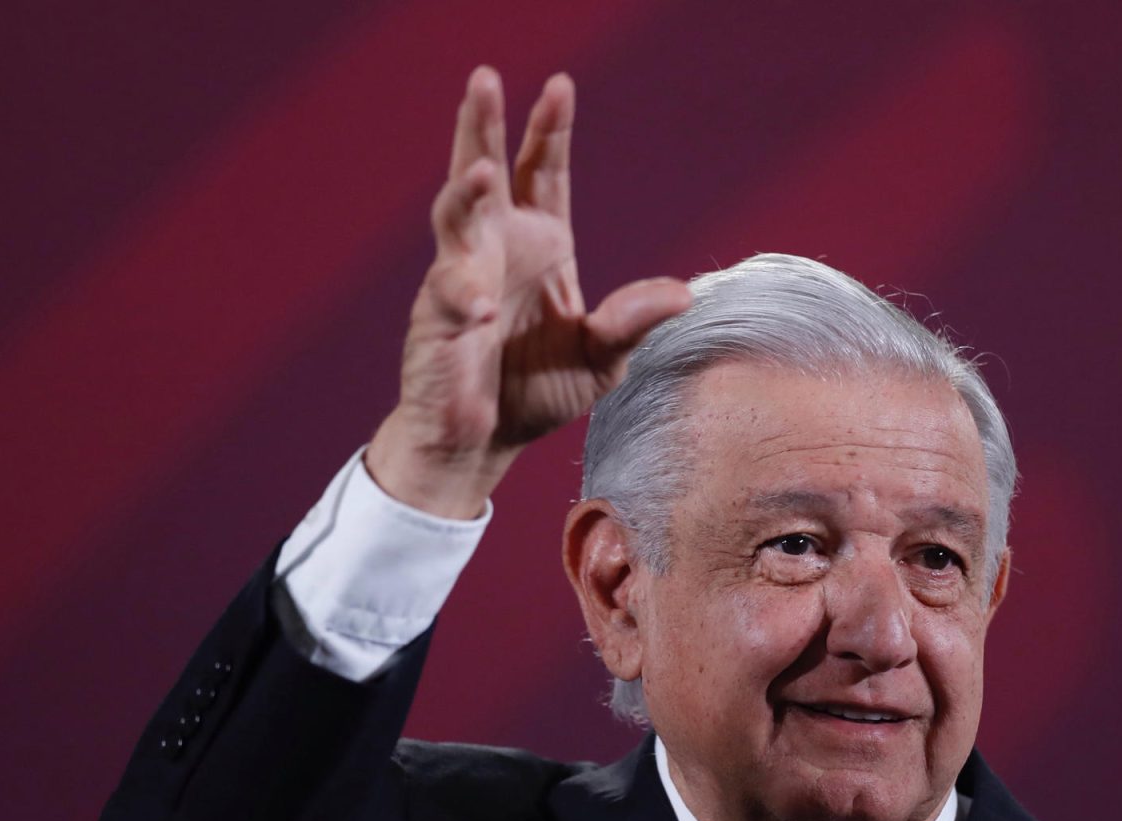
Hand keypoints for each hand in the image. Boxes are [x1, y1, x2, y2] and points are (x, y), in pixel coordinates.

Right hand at [367, 67, 690, 517]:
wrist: (484, 441)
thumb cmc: (537, 390)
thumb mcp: (601, 356)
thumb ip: (632, 321)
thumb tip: (683, 293)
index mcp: (540, 246)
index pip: (542, 174)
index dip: (549, 132)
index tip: (560, 87)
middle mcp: (495, 250)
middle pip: (485, 172)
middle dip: (484, 125)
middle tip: (485, 78)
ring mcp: (460, 280)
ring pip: (454, 220)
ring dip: (463, 193)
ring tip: (480, 169)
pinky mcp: (438, 323)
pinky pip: (448, 300)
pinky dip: (462, 299)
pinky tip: (480, 309)